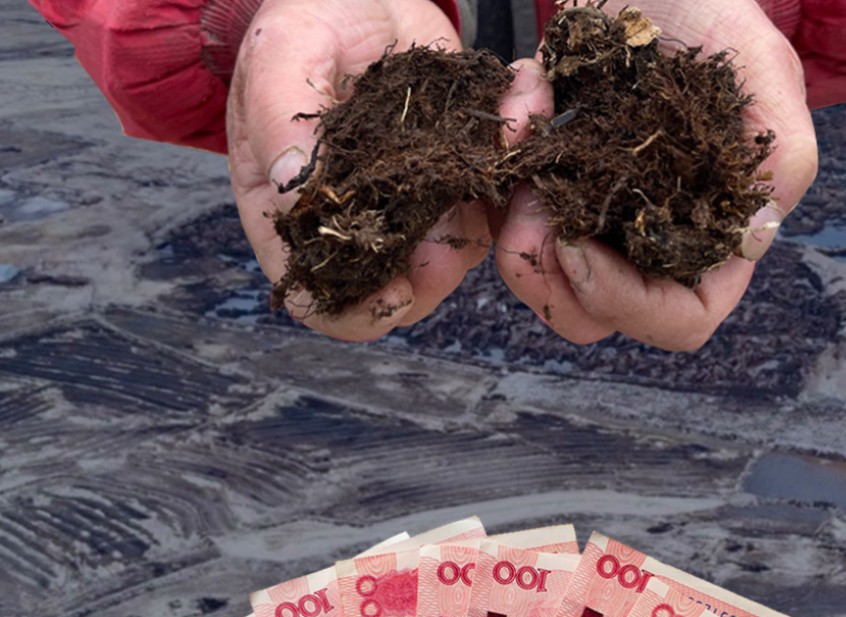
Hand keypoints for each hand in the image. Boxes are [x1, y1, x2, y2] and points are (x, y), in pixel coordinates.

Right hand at [227, 0, 490, 340]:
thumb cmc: (304, 22)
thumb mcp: (282, 53)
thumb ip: (280, 119)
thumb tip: (289, 187)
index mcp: (295, 213)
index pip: (320, 298)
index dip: (359, 312)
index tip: (399, 292)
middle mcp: (356, 221)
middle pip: (398, 290)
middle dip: (434, 272)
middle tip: (454, 236)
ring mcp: (410, 202)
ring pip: (454, 249)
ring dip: (483, 213)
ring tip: (498, 143)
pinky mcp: (455, 173)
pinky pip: (492, 193)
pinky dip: (513, 161)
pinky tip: (518, 113)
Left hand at [494, 0, 818, 350]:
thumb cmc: (713, 13)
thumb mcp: (760, 68)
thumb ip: (781, 155)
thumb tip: (754, 238)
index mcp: (711, 233)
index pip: (679, 319)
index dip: (628, 305)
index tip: (580, 248)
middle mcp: (650, 239)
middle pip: (595, 315)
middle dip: (551, 279)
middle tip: (530, 214)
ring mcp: (595, 216)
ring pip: (544, 281)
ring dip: (516, 239)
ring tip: (520, 170)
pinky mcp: (551, 184)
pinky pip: (511, 218)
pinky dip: (501, 179)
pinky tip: (523, 111)